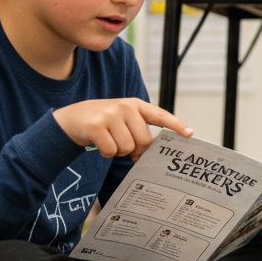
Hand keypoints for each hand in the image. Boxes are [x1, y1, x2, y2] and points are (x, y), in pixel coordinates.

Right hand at [53, 99, 191, 159]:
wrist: (71, 118)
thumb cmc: (103, 122)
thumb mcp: (123, 119)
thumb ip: (139, 130)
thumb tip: (149, 155)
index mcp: (136, 105)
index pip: (160, 115)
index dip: (176, 125)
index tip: (189, 134)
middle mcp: (125, 107)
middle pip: (144, 141)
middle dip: (135, 149)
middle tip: (122, 143)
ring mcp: (110, 115)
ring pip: (127, 148)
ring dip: (118, 151)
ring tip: (109, 140)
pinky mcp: (96, 125)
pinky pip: (111, 151)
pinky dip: (106, 153)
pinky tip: (99, 144)